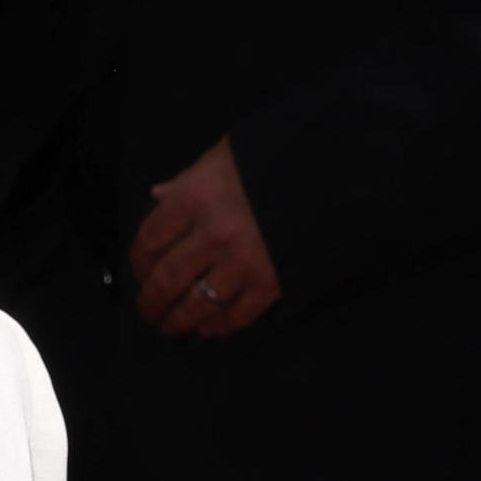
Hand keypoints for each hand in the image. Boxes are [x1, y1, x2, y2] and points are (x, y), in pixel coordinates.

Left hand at [130, 137, 280, 338]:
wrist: (341, 169)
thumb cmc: (281, 155)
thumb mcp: (228, 153)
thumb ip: (190, 178)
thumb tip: (159, 195)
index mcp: (198, 196)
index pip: (151, 237)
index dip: (139, 260)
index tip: (140, 270)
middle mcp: (214, 232)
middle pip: (166, 278)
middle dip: (151, 301)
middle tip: (148, 311)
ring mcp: (242, 262)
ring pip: (195, 304)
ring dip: (177, 320)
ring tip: (170, 326)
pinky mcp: (271, 283)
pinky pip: (236, 316)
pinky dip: (218, 326)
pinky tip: (208, 327)